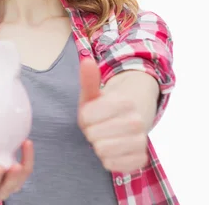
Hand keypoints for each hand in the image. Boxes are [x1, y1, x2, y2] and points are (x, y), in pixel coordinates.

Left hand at [78, 58, 148, 172]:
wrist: (129, 120)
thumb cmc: (104, 108)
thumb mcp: (93, 94)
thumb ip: (89, 79)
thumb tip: (86, 61)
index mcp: (124, 102)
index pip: (86, 118)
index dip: (85, 118)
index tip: (94, 115)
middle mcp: (137, 121)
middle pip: (93, 136)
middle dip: (91, 132)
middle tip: (100, 127)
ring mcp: (141, 141)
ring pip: (102, 151)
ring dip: (98, 146)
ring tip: (106, 137)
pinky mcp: (141, 159)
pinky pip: (111, 165)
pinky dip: (107, 159)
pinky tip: (113, 150)